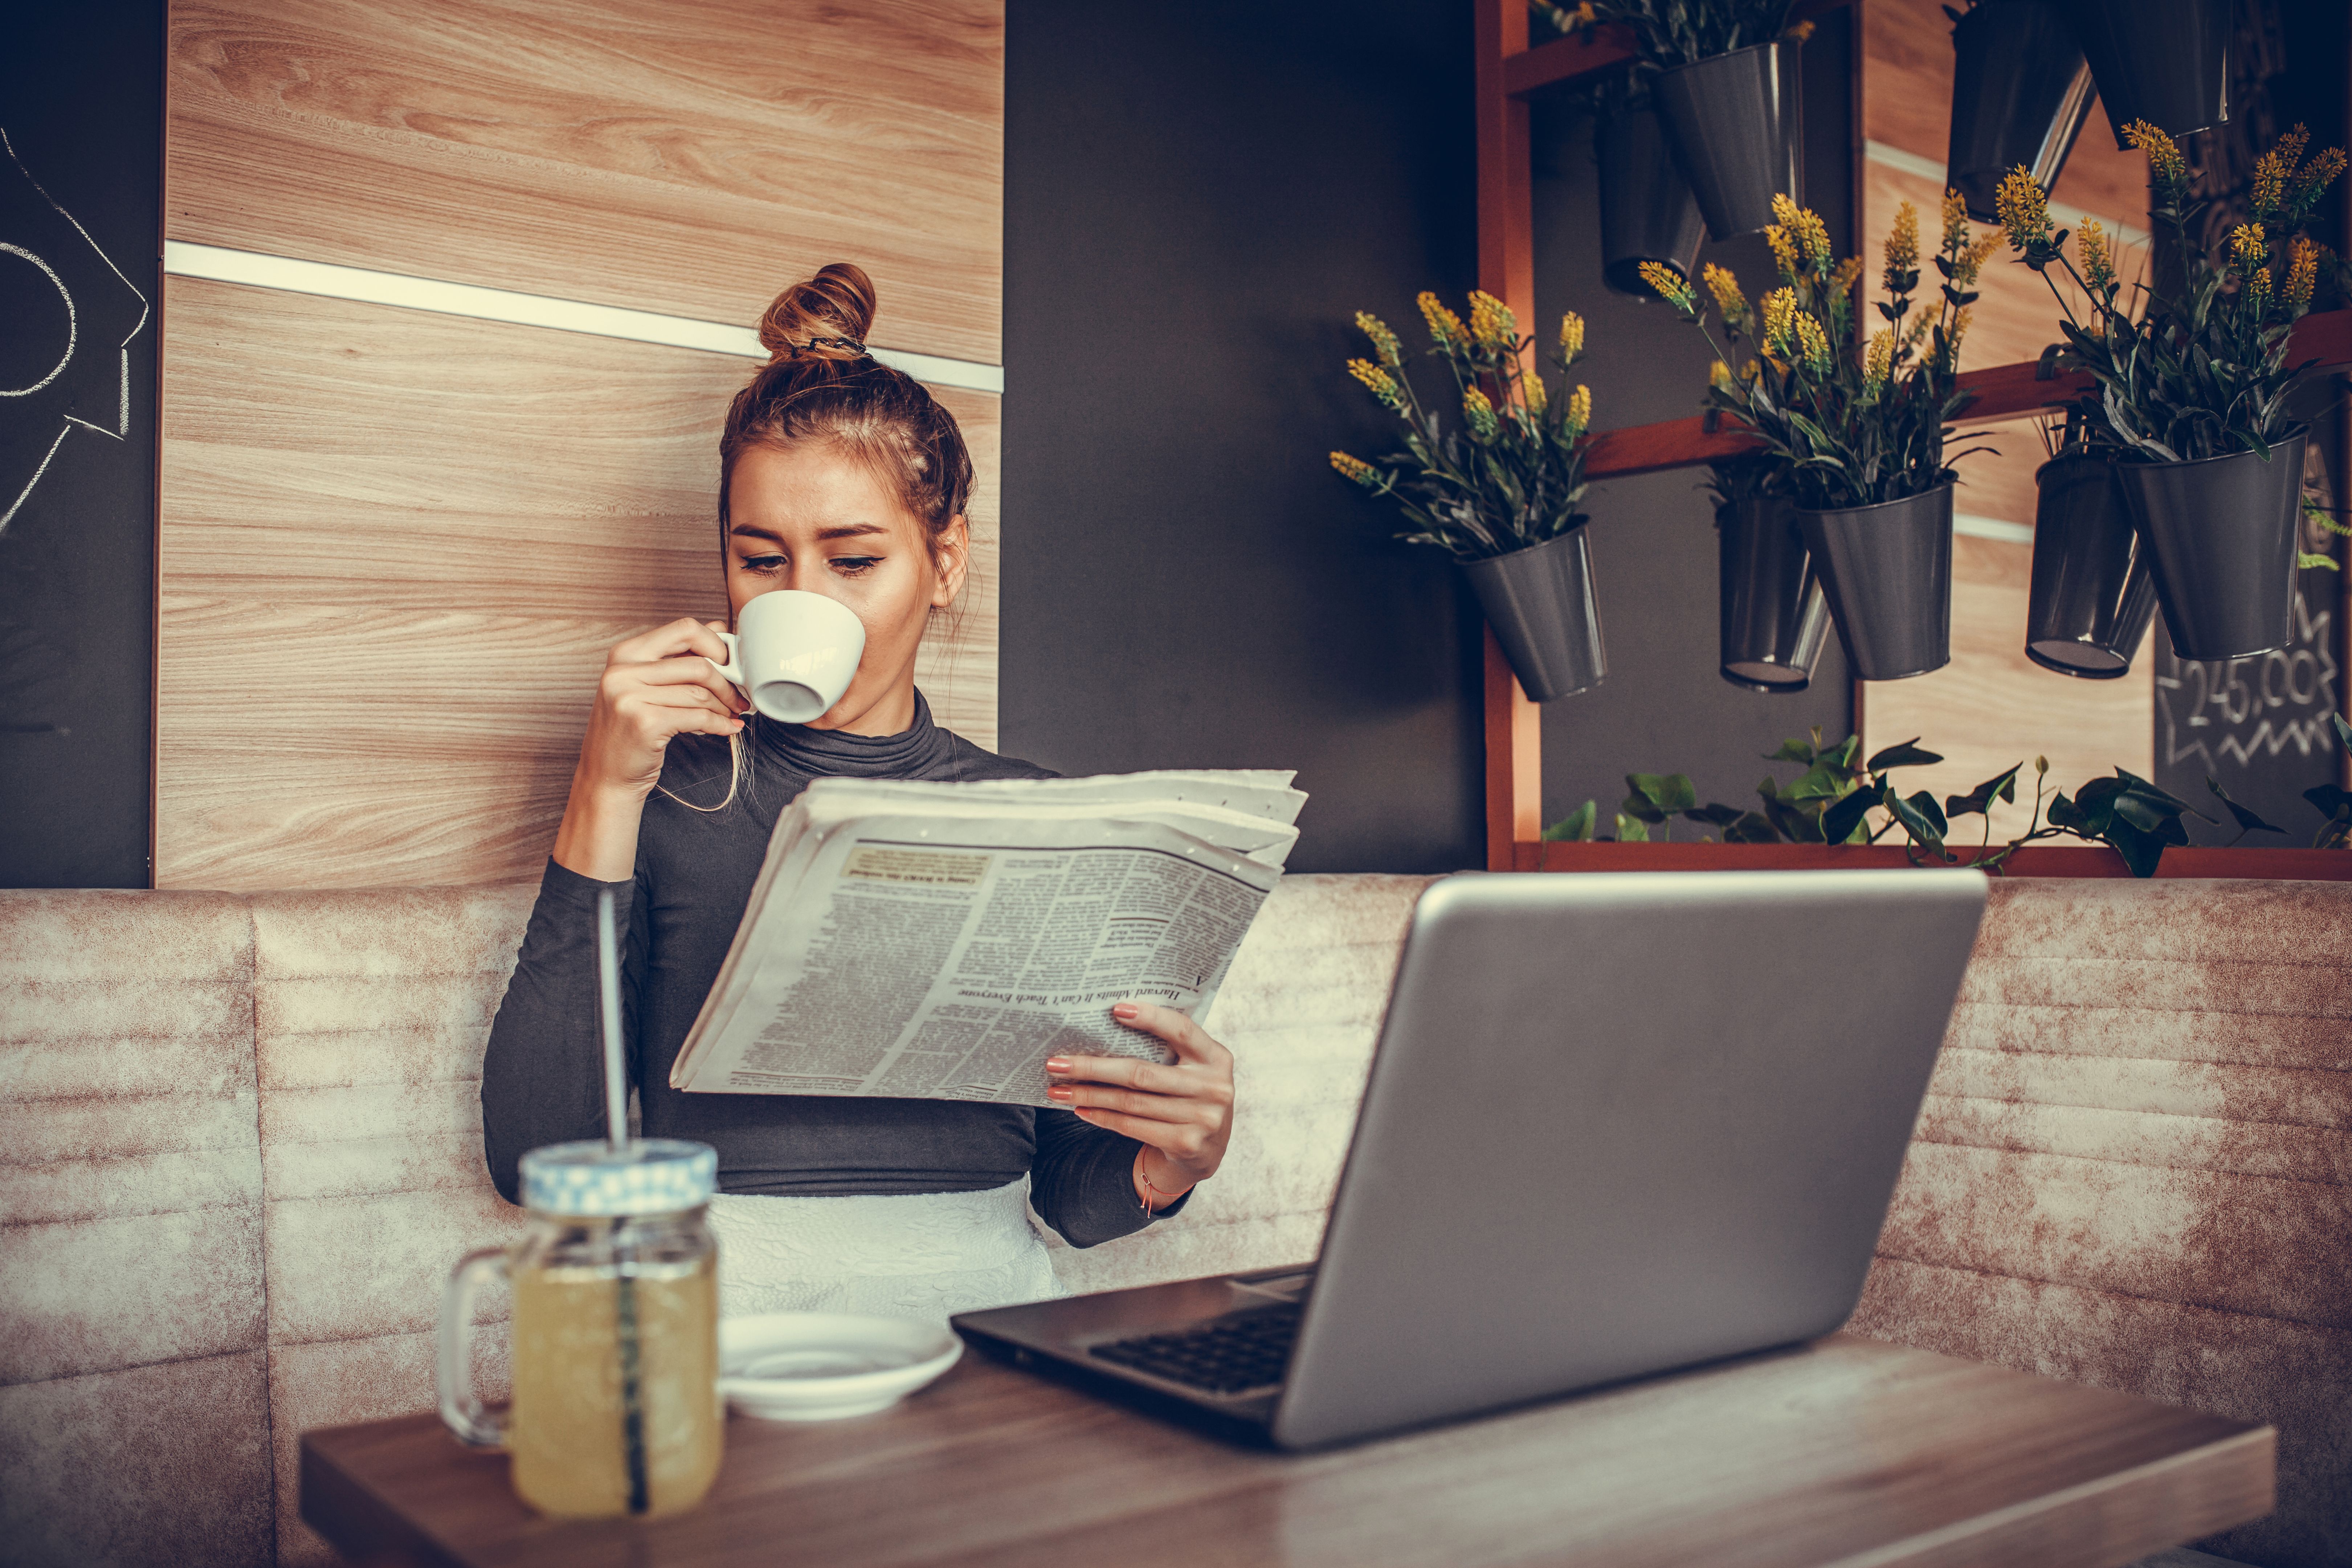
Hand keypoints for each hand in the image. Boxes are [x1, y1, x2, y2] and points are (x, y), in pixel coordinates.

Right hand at [576, 618, 748, 795]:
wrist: (606, 775)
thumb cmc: (630, 731)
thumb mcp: (646, 686)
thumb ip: (678, 657)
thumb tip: (719, 627)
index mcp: (625, 653)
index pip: (684, 629)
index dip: (716, 645)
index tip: (729, 663)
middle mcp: (623, 671)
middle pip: (698, 664)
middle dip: (728, 683)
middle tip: (739, 697)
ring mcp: (631, 697)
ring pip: (700, 693)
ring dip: (725, 706)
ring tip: (732, 714)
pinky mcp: (645, 723)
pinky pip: (698, 717)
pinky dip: (720, 724)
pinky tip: (728, 728)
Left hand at [1045, 1000, 1234, 1204]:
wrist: (1208, 1149)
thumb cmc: (1189, 1095)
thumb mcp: (1192, 1068)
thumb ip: (1169, 1049)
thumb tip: (1108, 1026)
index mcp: (1216, 1058)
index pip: (1182, 1030)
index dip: (1151, 1018)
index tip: (1115, 1009)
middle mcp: (1214, 1087)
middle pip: (1142, 1073)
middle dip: (1093, 1068)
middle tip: (1056, 1063)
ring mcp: (1202, 1118)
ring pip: (1131, 1102)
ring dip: (1089, 1095)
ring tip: (1058, 1089)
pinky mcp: (1186, 1143)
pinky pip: (1132, 1126)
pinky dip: (1102, 1117)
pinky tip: (1080, 1109)